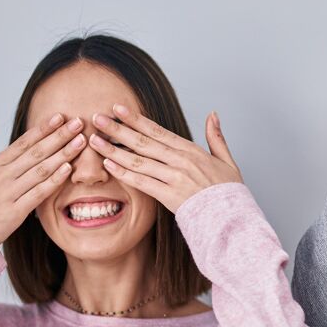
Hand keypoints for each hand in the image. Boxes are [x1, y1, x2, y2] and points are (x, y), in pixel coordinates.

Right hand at [0, 114, 83, 243]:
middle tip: (78, 123)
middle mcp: (3, 175)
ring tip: (80, 142)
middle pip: (36, 152)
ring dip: (62, 154)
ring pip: (41, 169)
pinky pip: (38, 192)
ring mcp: (9, 192)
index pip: (24, 142)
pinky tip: (68, 169)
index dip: (43, 128)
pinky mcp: (15, 210)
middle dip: (59, 136)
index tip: (60, 117)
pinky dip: (53, 180)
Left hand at [89, 106, 241, 212]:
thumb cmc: (228, 192)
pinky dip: (124, 173)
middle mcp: (180, 161)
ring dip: (114, 150)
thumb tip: (212, 114)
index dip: (136, 119)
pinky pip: (142, 182)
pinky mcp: (169, 196)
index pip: (157, 131)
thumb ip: (216, 136)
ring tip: (95, 141)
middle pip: (143, 142)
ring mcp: (174, 178)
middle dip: (117, 129)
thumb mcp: (227, 160)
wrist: (231, 217)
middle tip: (97, 118)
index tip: (118, 109)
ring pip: (138, 161)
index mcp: (191, 150)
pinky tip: (108, 165)